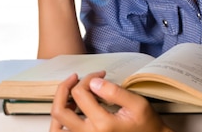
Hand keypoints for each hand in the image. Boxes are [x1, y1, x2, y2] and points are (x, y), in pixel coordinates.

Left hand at [50, 71, 172, 131]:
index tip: (99, 75)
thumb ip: (115, 92)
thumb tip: (94, 82)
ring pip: (56, 126)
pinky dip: (59, 122)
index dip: (87, 78)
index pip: (80, 94)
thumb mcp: (137, 104)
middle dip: (65, 88)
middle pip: (61, 110)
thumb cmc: (145, 123)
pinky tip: (69, 110)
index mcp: (103, 124)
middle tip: (75, 78)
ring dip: (58, 107)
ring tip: (68, 94)